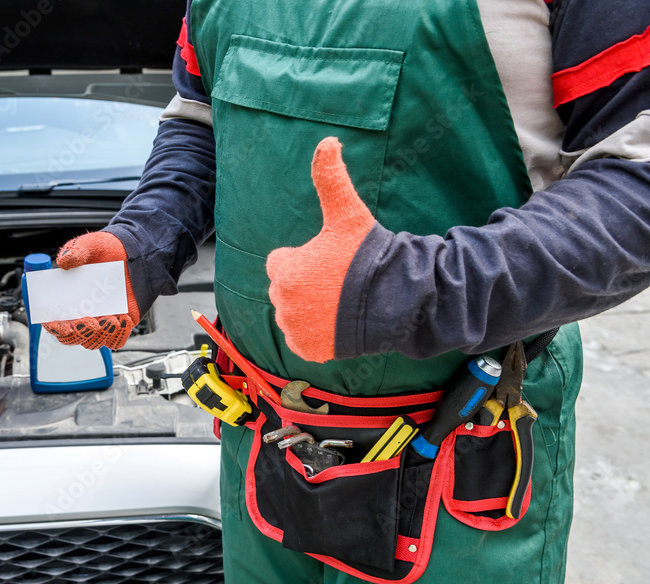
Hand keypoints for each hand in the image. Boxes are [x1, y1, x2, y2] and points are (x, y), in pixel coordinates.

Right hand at [42, 231, 141, 349]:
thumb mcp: (91, 245)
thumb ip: (76, 251)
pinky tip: (123, 318)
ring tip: (111, 318)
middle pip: (72, 337)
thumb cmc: (108, 251)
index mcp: (66, 298)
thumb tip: (64, 261)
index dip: (55, 327)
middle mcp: (80, 313)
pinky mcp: (119, 325)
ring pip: (93, 341)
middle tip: (90, 321)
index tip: (64, 326)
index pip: (53, 321)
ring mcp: (99, 321)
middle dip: (80, 333)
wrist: (135, 254)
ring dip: (100, 335)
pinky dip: (118, 335)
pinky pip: (116, 340)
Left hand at [266, 137, 376, 362]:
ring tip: (339, 302)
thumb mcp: (348, 214)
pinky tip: (337, 322)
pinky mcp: (307, 351)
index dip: (305, 259)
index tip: (329, 260)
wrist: (396, 302)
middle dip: (305, 284)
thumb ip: (331, 177)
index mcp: (284, 269)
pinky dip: (315, 333)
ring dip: (309, 308)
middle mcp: (282, 303)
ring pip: (293, 314)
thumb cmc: (369, 257)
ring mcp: (294, 330)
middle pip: (285, 289)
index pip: (280, 262)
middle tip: (337, 282)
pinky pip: (302, 339)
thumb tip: (328, 140)